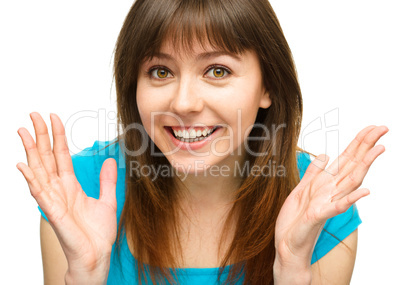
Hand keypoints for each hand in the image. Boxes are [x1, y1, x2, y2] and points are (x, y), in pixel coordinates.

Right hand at [17, 112, 116, 281]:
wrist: (97, 255)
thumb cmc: (98, 233)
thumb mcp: (107, 200)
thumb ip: (106, 181)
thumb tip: (109, 160)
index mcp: (71, 186)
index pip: (61, 155)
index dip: (57, 136)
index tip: (54, 117)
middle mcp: (59, 190)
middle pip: (46, 158)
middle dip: (40, 136)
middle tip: (32, 115)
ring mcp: (54, 200)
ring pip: (39, 170)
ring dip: (31, 151)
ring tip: (23, 131)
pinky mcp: (54, 212)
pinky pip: (40, 193)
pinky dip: (30, 179)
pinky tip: (23, 164)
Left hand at [274, 125, 387, 269]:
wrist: (287, 244)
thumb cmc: (296, 219)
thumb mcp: (301, 189)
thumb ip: (313, 173)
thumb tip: (325, 155)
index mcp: (326, 183)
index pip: (346, 159)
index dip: (358, 143)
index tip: (371, 128)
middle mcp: (331, 191)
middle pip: (353, 165)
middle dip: (366, 146)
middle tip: (382, 129)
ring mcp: (328, 203)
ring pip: (350, 181)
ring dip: (364, 165)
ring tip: (379, 149)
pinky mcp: (319, 215)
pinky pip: (337, 206)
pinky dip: (351, 199)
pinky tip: (364, 191)